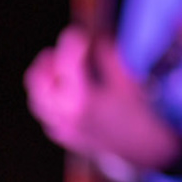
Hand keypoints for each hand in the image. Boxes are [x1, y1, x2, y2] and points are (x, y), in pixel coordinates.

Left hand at [25, 27, 180, 172]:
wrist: (143, 149)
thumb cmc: (140, 113)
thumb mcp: (128, 80)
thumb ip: (108, 57)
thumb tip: (97, 38)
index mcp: (82, 98)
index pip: (66, 62)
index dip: (71, 43)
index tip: (78, 31)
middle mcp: (65, 114)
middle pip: (39, 82)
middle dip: (48, 61)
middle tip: (60, 48)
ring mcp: (62, 128)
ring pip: (38, 99)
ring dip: (45, 79)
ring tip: (56, 66)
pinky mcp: (65, 136)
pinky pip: (47, 115)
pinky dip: (49, 99)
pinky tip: (62, 92)